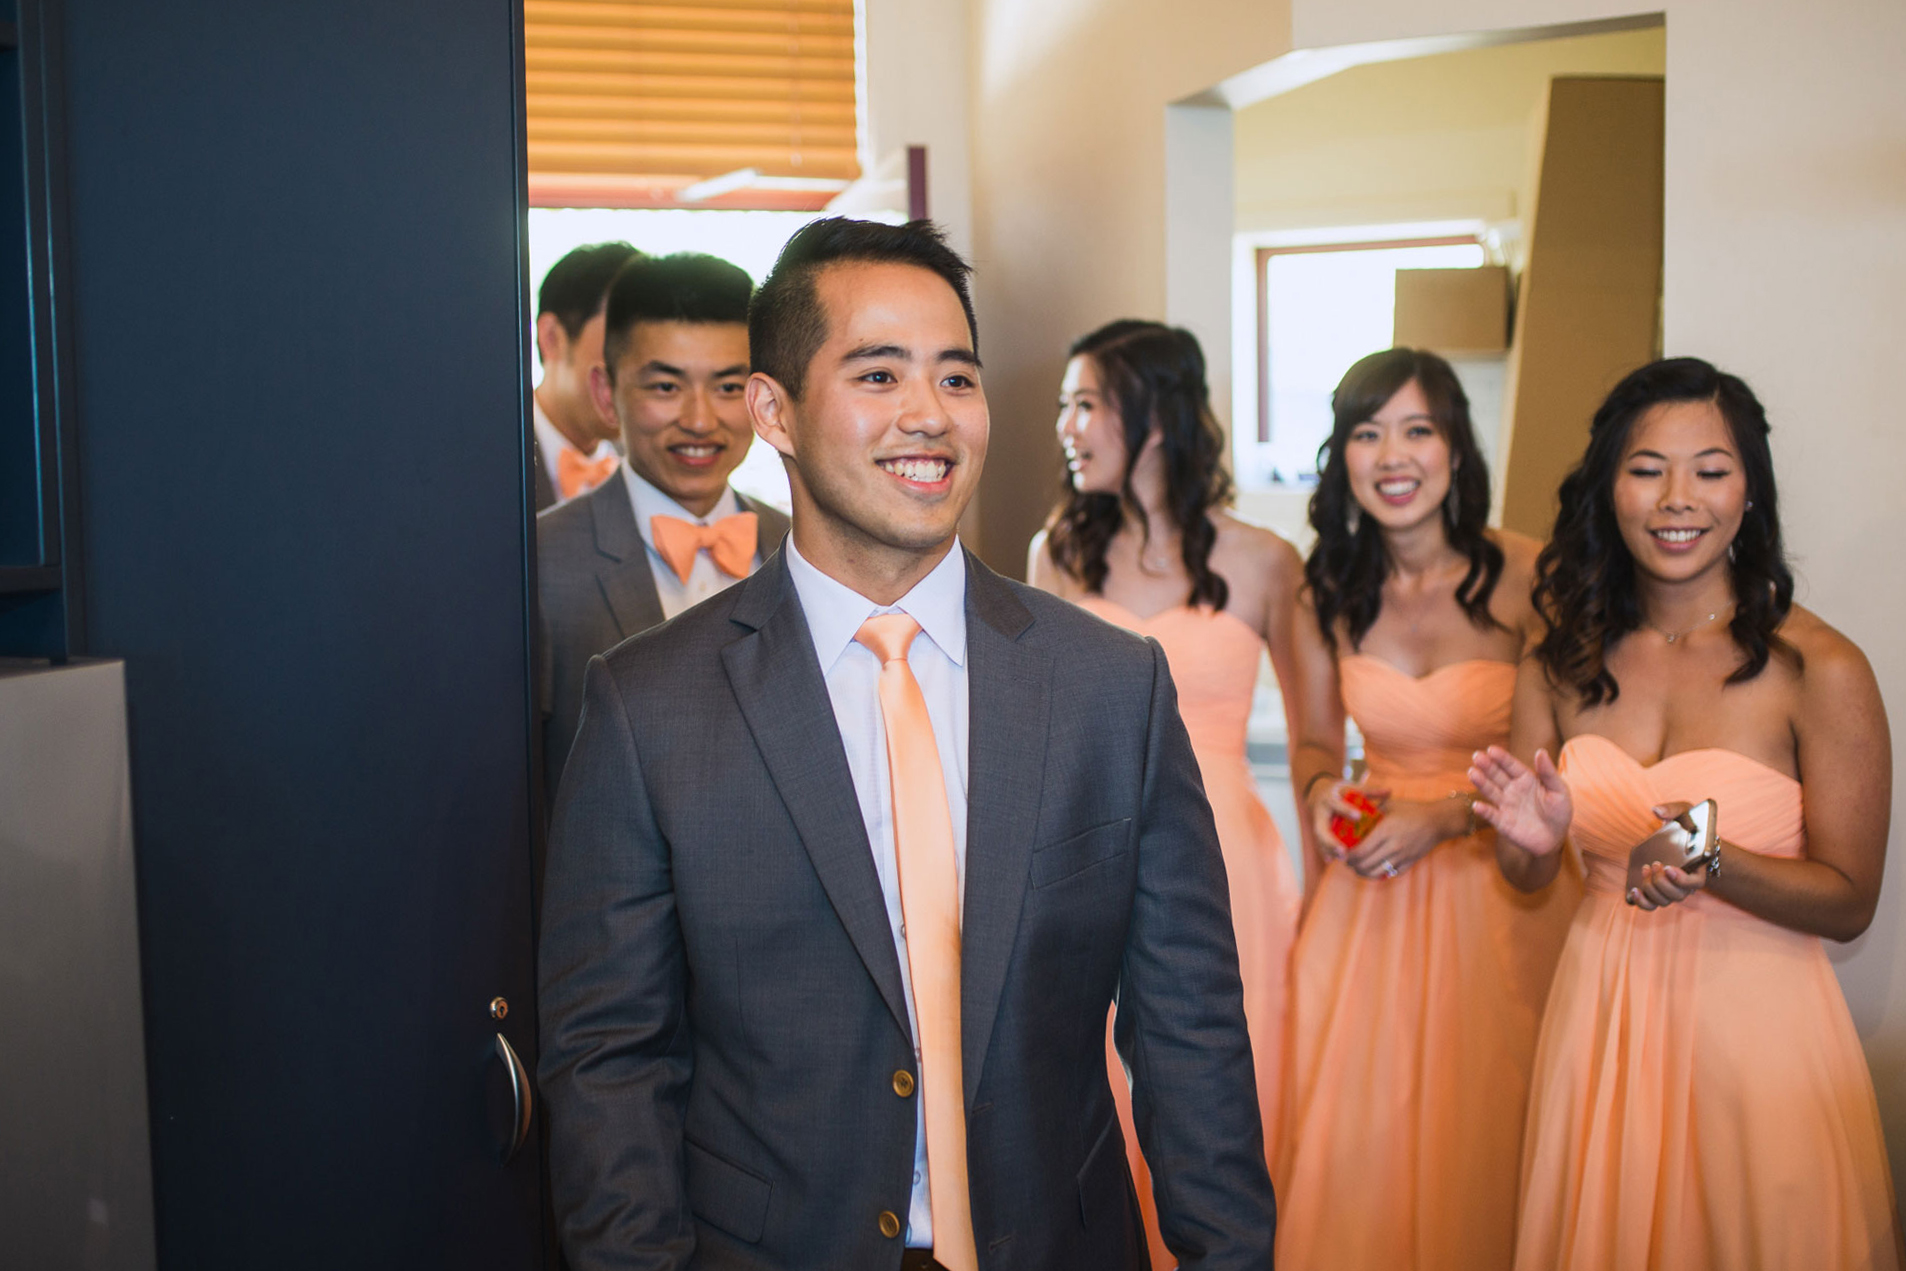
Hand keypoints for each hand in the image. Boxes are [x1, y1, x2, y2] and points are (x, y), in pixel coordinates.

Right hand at [1306, 778, 1389, 862]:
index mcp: (1330, 799)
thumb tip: (1389, 792)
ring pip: (1320, 838)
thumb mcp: (1352, 788)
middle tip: (1344, 850)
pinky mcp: (1318, 832)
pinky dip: (1325, 852)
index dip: (1346, 810)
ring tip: (1342, 857)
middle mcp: (1321, 812)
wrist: (1319, 794)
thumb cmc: (1341, 792)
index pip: (1337, 804)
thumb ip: (1369, 791)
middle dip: (1331, 840)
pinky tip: (1331, 860)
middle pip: (1323, 828)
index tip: (1358, 816)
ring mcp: (1318, 823)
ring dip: (1329, 849)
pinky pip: (1320, 843)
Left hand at [1342, 797, 1459, 879]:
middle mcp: (1393, 846)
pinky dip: (1379, 874)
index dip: (1348, 856)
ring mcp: (1402, 857)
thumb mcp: (1390, 804)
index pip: (1360, 851)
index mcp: (1385, 831)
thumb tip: (1352, 811)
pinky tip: (1374, 868)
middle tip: (1347, 861)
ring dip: (1363, 873)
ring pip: (1376, 873)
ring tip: (1357, 867)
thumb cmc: (1412, 810)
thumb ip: (1371, 809)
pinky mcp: (1409, 863)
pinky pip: (1390, 874)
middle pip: (1365, 865)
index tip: (1342, 853)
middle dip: (1352, 865)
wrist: (1438, 821)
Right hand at [1468, 745, 1570, 856]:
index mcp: (1526, 779)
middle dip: (1487, 766)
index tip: (1491, 749)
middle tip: (1477, 756)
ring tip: (1472, 773)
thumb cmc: (1559, 812)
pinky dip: (1483, 811)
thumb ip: (1548, 772)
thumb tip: (1540, 751)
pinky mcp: (1502, 822)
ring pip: (1490, 791)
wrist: (1555, 839)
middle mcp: (1512, 789)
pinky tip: (1477, 805)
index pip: (1511, 766)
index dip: (1502, 758)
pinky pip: (1491, 814)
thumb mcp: (1559, 791)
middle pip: (1497, 775)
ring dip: (1481, 783)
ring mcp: (1505, 805)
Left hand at [1627, 801, 1711, 909]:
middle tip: (1653, 864)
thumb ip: (1673, 809)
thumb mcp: (1685, 811)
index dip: (1682, 880)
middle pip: (1677, 895)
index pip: (1695, 884)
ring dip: (1651, 888)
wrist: (1682, 836)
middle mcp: (1686, 883)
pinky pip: (1651, 905)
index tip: (1668, 868)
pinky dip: (1641, 902)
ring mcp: (1671, 889)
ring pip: (1664, 900)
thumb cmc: (1687, 824)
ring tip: (1644, 868)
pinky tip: (1633, 890)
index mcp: (1698, 868)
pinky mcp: (1656, 891)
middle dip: (1661, 882)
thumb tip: (1656, 811)